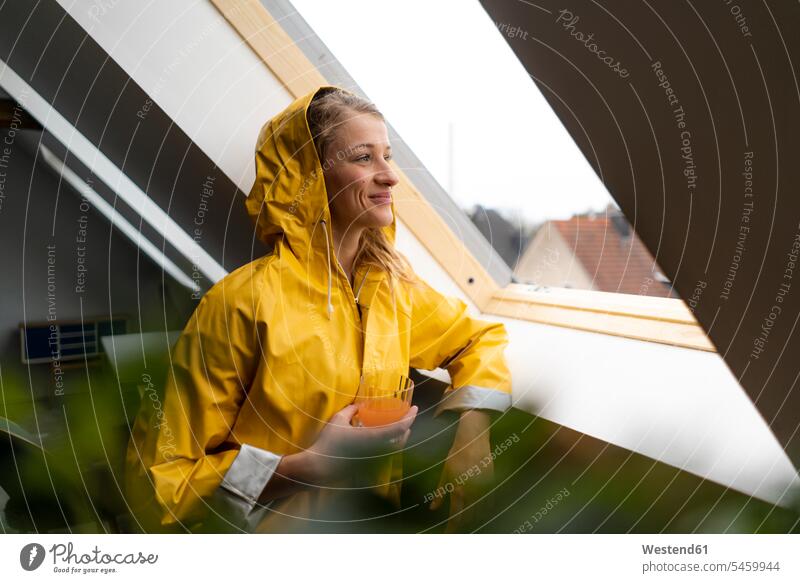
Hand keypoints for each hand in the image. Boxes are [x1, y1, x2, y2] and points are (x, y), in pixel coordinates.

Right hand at [303, 403, 417, 485]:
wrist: (318, 469)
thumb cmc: (328, 443)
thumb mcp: (338, 420)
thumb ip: (350, 410)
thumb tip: (358, 406)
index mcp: (373, 438)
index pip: (400, 428)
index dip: (410, 417)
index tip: (415, 407)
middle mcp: (378, 451)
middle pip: (402, 441)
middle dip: (407, 428)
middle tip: (407, 417)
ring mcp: (374, 461)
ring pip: (395, 450)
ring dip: (400, 438)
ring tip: (399, 428)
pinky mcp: (368, 468)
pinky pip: (385, 456)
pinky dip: (389, 447)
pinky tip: (383, 441)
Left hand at [430, 410, 492, 532]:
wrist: (474, 440)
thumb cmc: (456, 454)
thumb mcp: (445, 473)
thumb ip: (440, 492)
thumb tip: (433, 508)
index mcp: (458, 490)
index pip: (456, 516)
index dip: (452, 528)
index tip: (448, 535)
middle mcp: (472, 493)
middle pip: (469, 517)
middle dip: (463, 525)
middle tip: (458, 529)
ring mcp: (484, 488)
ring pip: (481, 511)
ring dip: (474, 519)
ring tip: (469, 523)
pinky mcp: (492, 483)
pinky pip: (491, 502)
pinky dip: (486, 509)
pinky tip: (482, 512)